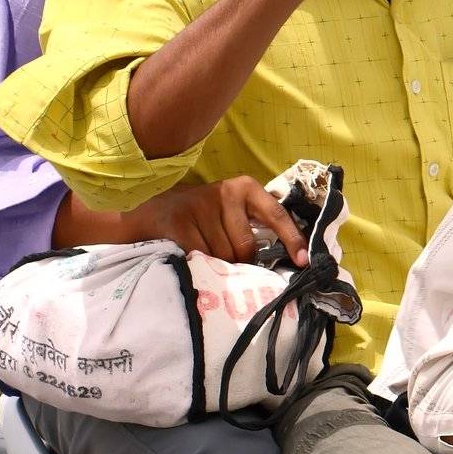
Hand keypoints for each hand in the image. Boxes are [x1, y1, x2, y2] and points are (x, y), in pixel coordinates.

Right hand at [56, 178, 308, 265]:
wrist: (149, 209)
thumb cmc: (199, 216)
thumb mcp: (230, 212)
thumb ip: (252, 228)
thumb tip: (283, 262)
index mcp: (246, 189)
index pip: (277, 215)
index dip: (292, 240)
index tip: (303, 262)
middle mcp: (226, 193)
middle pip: (246, 247)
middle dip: (238, 262)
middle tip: (224, 259)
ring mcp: (201, 205)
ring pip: (223, 255)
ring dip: (216, 264)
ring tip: (203, 254)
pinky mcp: (179, 221)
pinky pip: (200, 256)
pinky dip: (197, 264)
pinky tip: (189, 257)